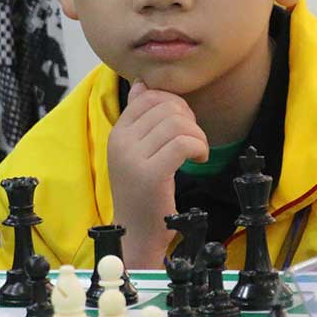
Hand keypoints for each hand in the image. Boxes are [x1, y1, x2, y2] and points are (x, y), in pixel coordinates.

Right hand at [107, 80, 207, 267]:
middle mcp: (120, 142)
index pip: (148, 96)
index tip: (183, 125)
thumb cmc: (143, 193)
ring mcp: (133, 158)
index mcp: (117, 133)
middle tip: (192, 140)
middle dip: (189, 118)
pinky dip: (199, 147)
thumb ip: (139, 118)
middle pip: (165, 106)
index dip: (174, 104)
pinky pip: (184, 143)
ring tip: (197, 151)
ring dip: (197, 135)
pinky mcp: (151, 175)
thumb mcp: (136, 151)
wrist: (136, 234)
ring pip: (177, 123)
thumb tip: (142, 83)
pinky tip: (198, 159)